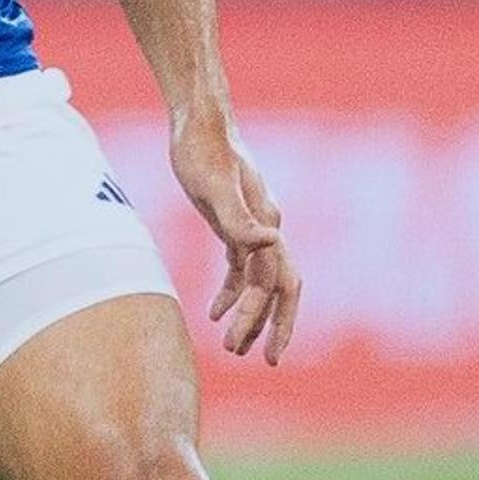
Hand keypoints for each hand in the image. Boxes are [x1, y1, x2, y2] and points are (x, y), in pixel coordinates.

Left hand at [171, 112, 298, 364]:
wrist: (198, 120)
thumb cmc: (203, 151)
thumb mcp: (213, 187)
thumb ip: (239, 218)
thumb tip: (267, 243)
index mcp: (268, 224)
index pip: (279, 284)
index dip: (276, 320)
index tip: (265, 353)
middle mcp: (268, 228)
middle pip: (279, 288)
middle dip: (272, 325)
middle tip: (259, 359)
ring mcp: (253, 226)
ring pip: (260, 282)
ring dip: (250, 314)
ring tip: (233, 347)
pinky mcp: (234, 222)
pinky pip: (241, 268)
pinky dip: (232, 292)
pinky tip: (213, 313)